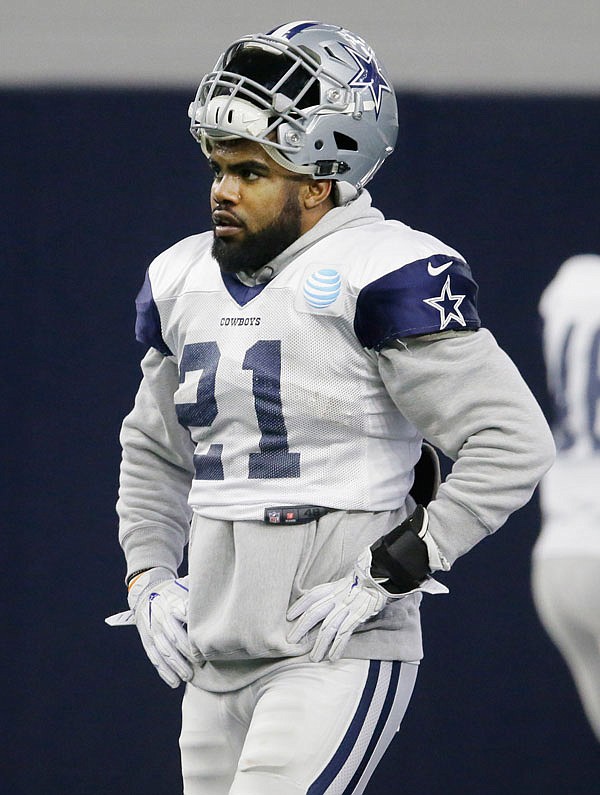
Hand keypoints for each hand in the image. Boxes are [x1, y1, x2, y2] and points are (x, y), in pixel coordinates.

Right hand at [105, 568, 193, 687]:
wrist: (147, 592)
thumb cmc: (174, 592)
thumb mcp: (184, 587)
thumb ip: (194, 598)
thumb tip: (211, 603)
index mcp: (171, 602)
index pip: (183, 616)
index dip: (192, 631)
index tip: (203, 641)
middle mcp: (160, 617)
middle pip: (173, 637)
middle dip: (187, 652)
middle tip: (201, 663)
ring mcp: (152, 631)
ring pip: (163, 651)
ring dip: (175, 666)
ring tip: (188, 677)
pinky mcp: (147, 641)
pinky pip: (154, 658)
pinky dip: (164, 672)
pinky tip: (174, 682)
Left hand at [287, 548, 446, 662]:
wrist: (385, 575)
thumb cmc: (366, 580)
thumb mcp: (346, 582)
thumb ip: (335, 591)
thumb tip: (323, 602)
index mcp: (334, 587)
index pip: (312, 596)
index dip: (299, 605)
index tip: (289, 616)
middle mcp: (338, 597)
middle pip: (315, 613)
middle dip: (302, 628)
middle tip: (291, 641)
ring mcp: (348, 607)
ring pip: (328, 628)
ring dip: (319, 645)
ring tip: (313, 658)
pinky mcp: (358, 616)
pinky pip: (345, 634)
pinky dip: (338, 646)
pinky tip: (332, 657)